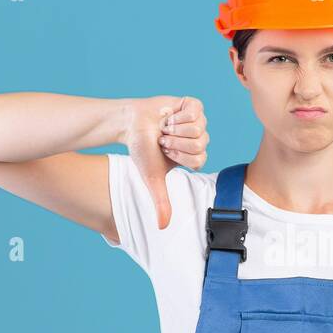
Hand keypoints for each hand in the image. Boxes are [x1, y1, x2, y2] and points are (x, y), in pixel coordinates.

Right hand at [118, 95, 208, 229]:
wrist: (132, 125)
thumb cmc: (143, 151)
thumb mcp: (153, 178)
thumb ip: (161, 201)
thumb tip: (162, 228)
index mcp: (196, 157)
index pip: (199, 160)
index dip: (179, 155)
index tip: (165, 152)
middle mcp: (201, 140)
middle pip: (200, 144)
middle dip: (175, 142)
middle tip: (164, 139)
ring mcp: (199, 122)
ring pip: (197, 128)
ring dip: (175, 128)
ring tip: (166, 128)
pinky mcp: (194, 105)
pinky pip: (195, 111)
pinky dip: (177, 115)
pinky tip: (169, 116)